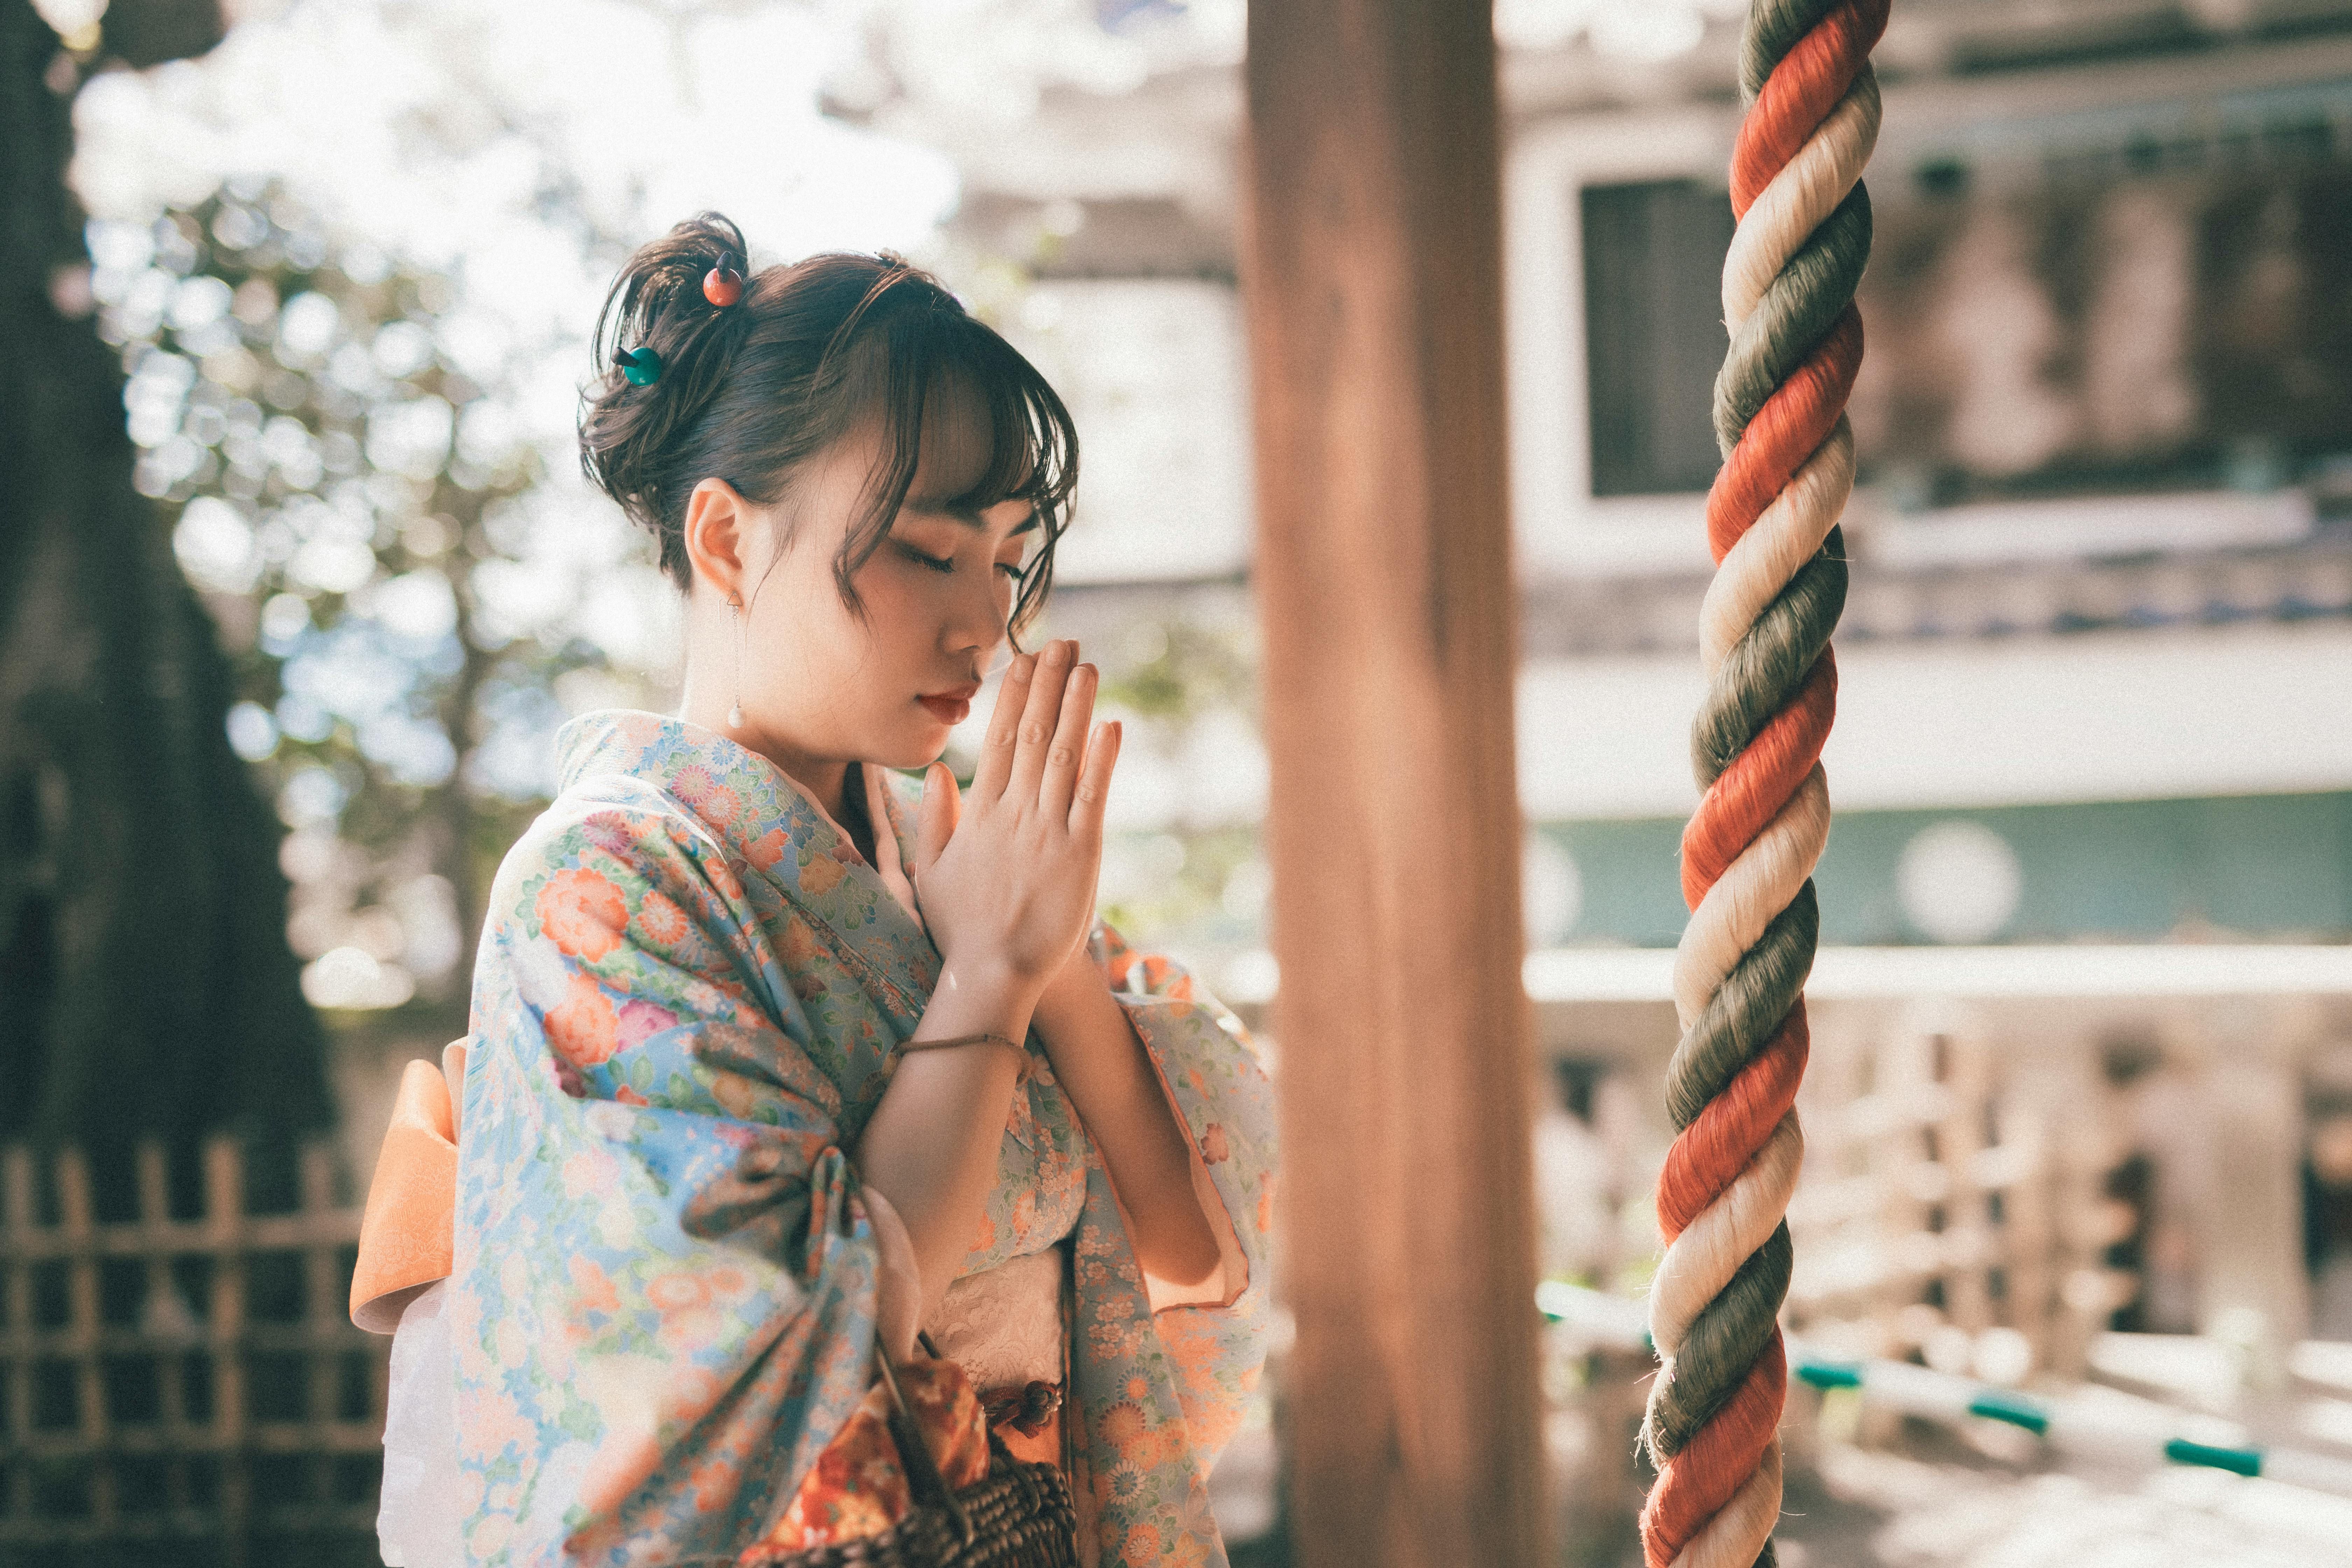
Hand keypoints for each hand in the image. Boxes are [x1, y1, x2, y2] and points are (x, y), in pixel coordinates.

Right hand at [910, 640, 1120, 1012]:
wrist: (993, 974)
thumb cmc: (962, 927)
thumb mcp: (932, 870)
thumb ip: (936, 818)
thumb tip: (939, 771)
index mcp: (980, 814)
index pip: (999, 739)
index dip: (1015, 695)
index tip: (1025, 659)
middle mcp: (1014, 814)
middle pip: (1035, 735)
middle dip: (1049, 686)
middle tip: (1064, 643)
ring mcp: (1048, 832)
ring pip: (1065, 756)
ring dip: (1078, 707)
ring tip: (1088, 666)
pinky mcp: (1080, 854)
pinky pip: (1093, 798)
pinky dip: (1104, 760)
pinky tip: (1113, 725)